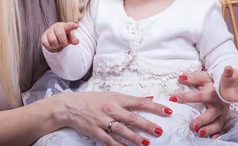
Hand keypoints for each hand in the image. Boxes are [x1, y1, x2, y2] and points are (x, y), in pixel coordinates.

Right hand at [41, 22, 79, 52]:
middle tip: (64, 44)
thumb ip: (73, 39)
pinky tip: (52, 44)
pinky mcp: (43, 36)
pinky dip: (50, 46)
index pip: (68, 25)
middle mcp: (56, 26)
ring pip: (53, 40)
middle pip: (60, 34)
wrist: (54, 36)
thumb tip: (76, 42)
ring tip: (57, 43)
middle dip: (63, 42)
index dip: (72, 25)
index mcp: (64, 26)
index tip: (76, 26)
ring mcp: (49, 31)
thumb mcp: (69, 37)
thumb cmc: (64, 35)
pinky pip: (46, 43)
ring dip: (56, 45)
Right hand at [57, 91, 171, 145]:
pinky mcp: (96, 132)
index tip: (167, 111)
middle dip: (147, 125)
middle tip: (159, 130)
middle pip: (132, 117)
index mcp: (116, 99)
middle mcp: (111, 109)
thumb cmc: (92, 100)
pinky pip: (109, 140)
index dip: (154, 107)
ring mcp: (103, 121)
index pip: (139, 102)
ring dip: (135, 137)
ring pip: (122, 130)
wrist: (70, 107)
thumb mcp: (111, 95)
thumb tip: (149, 98)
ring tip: (146, 143)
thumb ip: (130, 99)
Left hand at [169, 71, 228, 138]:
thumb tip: (181, 78)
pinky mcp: (223, 119)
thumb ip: (193, 78)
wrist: (228, 86)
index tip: (172, 98)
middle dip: (202, 121)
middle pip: (211, 114)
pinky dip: (217, 135)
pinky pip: (222, 129)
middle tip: (192, 126)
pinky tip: (211, 138)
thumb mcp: (203, 77)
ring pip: (217, 124)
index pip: (197, 96)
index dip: (185, 97)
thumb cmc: (212, 82)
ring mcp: (221, 113)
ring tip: (199, 133)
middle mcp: (217, 105)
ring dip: (209, 130)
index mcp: (211, 93)